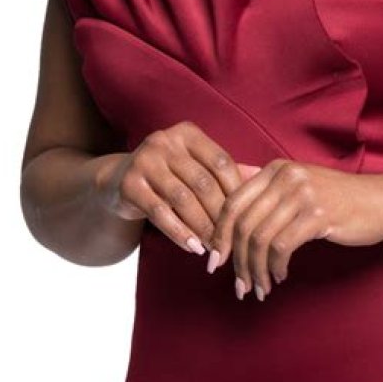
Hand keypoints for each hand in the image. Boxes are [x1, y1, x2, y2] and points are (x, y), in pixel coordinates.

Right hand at [93, 122, 255, 255]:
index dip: (236, 191)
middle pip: (203, 183)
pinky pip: (160, 213)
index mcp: (187, 133)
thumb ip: (225, 172)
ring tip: (213, 248)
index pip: (220, 162)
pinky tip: (192, 247)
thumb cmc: (169, 176)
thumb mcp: (196, 168)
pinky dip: (179, 233)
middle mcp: (164, 141)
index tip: (247, 217)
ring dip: (201, 227)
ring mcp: (144, 161)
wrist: (118, 182)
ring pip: (182, 199)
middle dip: (220, 216)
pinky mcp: (129, 184)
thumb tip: (264, 176)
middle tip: (231, 240)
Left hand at [205, 158, 382, 298]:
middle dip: (236, 260)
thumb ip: (265, 191)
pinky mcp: (317, 215)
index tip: (215, 261)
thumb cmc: (339, 200)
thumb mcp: (299, 187)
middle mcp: (285, 176)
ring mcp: (302, 194)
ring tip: (260, 287)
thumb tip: (226, 202)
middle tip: (239, 285)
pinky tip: (280, 277)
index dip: (219, 235)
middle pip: (243, 224)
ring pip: (260, 239)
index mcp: (275, 169)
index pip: (232, 203)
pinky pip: (282, 247)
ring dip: (256, 270)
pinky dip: (276, 267)